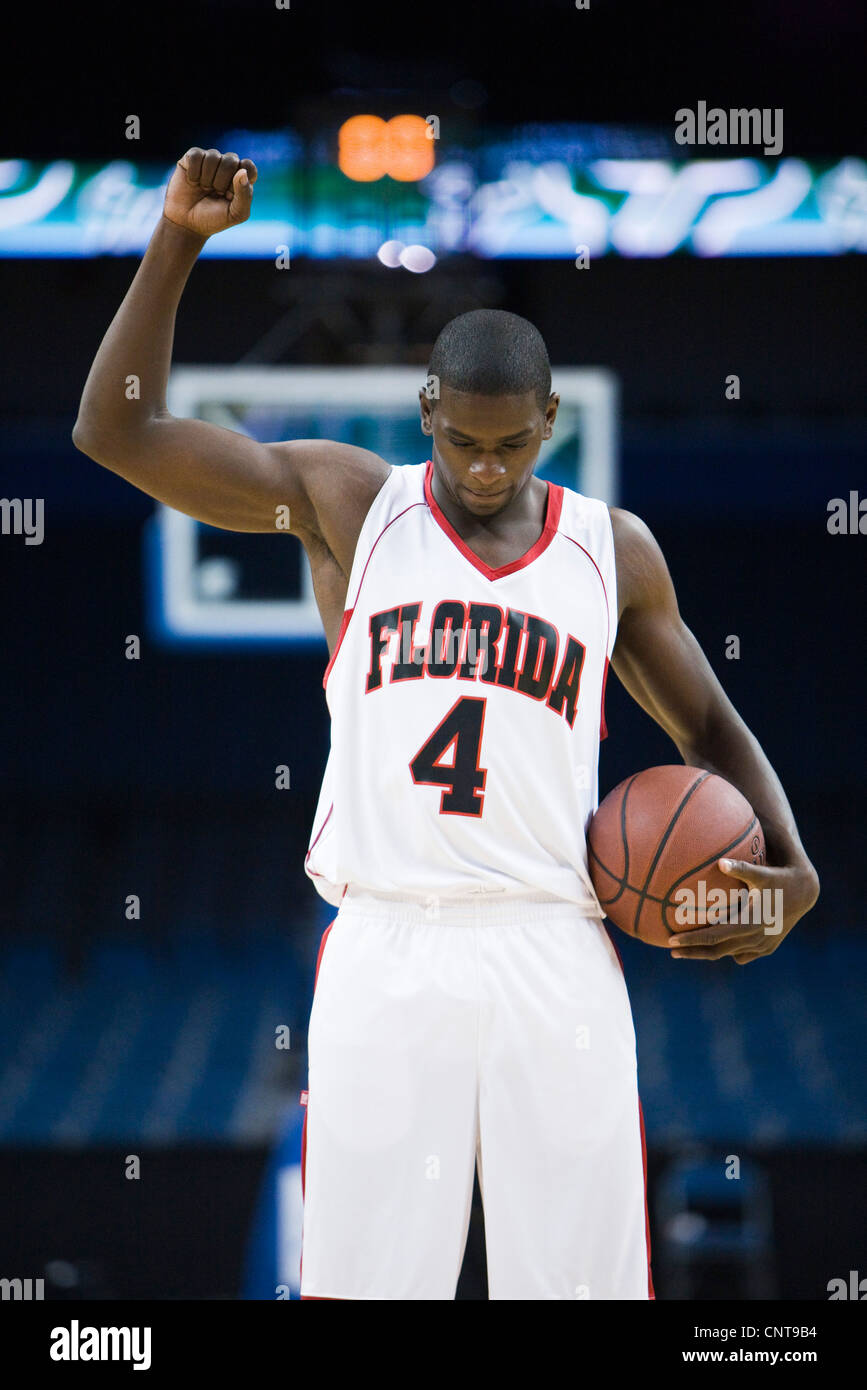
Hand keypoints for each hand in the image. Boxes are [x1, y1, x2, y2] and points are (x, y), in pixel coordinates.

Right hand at [163, 147, 257, 239]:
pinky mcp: (192, 157)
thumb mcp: (235, 214)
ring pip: (213, 156)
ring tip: (204, 189)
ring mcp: (210, 160)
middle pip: (231, 160)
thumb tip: (242, 171)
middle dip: (221, 182)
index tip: (231, 195)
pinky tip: (193, 182)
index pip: (248, 166)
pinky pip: (196, 155)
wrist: (187, 224)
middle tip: (215, 193)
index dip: (240, 180)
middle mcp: (227, 166)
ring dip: (207, 179)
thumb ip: (244, 195)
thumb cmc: (214, 219)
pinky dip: (194, 172)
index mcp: (241, 178)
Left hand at [667, 856, 819, 964]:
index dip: (692, 940)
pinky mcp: (767, 947)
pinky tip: (715, 946)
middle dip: (693, 952)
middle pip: (717, 951)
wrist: (806, 892)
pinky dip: (727, 951)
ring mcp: (762, 946)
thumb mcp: (762, 873)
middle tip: (671, 950)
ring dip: (707, 953)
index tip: (671, 940)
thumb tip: (720, 862)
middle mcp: (755, 938)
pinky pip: (742, 954)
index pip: (714, 936)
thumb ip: (741, 869)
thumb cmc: (780, 878)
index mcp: (750, 923)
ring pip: (728, 954)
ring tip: (686, 950)